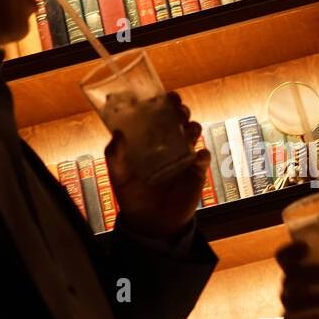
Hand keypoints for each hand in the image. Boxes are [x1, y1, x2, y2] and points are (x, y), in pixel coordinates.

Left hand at [107, 92, 209, 240]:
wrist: (150, 222)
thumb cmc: (132, 195)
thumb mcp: (118, 175)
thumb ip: (114, 155)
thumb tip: (118, 133)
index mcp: (151, 139)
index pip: (159, 114)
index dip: (164, 102)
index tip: (164, 95)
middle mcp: (169, 143)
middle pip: (179, 118)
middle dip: (181, 109)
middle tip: (177, 109)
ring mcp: (184, 156)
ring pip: (194, 133)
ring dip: (193, 126)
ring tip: (188, 129)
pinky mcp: (196, 172)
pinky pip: (204, 158)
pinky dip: (203, 154)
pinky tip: (197, 155)